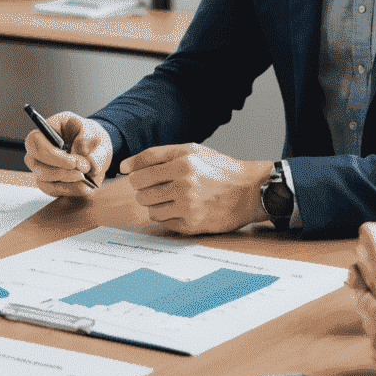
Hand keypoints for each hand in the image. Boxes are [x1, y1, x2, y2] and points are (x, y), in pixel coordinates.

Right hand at [23, 113, 112, 196]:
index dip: (51, 155)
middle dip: (61, 171)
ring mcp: (40, 168)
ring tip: (86, 178)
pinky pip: (53, 191)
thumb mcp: (92, 130)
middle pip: (35, 165)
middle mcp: (37, 150)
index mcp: (44, 131)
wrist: (95, 150)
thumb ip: (88, 139)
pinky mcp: (48, 182)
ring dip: (67, 182)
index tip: (73, 163)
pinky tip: (85, 187)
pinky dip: (70, 190)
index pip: (34, 142)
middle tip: (84, 170)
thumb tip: (84, 154)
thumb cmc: (88, 135)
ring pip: (43, 181)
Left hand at [118, 144, 271, 234]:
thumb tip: (126, 167)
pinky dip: (166, 214)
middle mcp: (185, 184)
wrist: (249, 192)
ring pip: (149, 207)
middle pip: (140, 189)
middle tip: (157, 185)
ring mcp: (188, 206)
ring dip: (154, 202)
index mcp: (184, 162)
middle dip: (144, 187)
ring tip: (170, 196)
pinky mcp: (192, 225)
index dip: (132, 170)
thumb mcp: (192, 151)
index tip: (128, 172)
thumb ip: (159, 155)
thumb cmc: (219, 169)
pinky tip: (179, 207)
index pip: (141, 169)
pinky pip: (162, 221)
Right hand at [346, 221, 375, 298]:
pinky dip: (372, 288)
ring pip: (366, 267)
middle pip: (363, 251)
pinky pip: (375, 280)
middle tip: (365, 284)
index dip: (366, 247)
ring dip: (363, 279)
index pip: (369, 233)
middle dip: (362, 267)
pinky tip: (371, 298)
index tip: (371, 265)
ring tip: (363, 291)